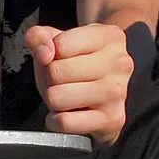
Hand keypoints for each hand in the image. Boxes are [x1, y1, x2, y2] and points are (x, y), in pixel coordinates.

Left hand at [26, 22, 132, 144]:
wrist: (102, 92)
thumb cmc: (78, 64)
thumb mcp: (56, 41)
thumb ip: (38, 37)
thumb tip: (44, 54)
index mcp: (109, 37)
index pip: (60, 45)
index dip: (51, 55)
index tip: (63, 59)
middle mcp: (120, 63)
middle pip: (56, 72)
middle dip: (51, 79)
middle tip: (65, 81)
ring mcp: (117, 93)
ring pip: (57, 98)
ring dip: (53, 99)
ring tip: (68, 95)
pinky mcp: (112, 119)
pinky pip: (64, 122)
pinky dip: (56, 120)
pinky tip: (68, 112)